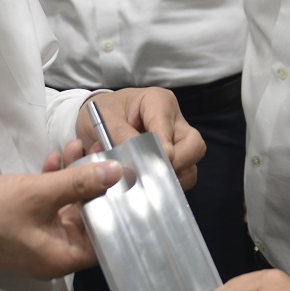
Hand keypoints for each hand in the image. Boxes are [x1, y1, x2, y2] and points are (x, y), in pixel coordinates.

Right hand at [0, 162, 124, 279]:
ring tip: (75, 146)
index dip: (116, 208)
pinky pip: (51, 204)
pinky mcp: (30, 225)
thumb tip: (116, 172)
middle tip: (99, 154)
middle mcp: (58, 251)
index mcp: (65, 255)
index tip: (123, 180)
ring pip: (69, 205)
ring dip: (73, 177)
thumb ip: (79, 182)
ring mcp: (43, 238)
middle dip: (93, 183)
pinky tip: (55, 158)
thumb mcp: (40, 194)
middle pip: (88, 217)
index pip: (105, 237)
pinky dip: (55, 182)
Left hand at [43, 88, 202, 190]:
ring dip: (173, 178)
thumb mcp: (103, 118)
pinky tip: (149, 188)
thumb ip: (118, 135)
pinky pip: (182, 177)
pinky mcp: (174, 161)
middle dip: (178, 164)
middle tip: (155, 176)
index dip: (166, 145)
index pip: (169, 125)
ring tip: (149, 185)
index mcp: (158, 102)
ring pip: (191, 165)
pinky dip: (167, 186)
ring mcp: (177, 142)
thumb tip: (133, 162)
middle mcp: (173, 121)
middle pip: (193, 145)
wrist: (96, 123)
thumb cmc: (103, 114)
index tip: (162, 159)